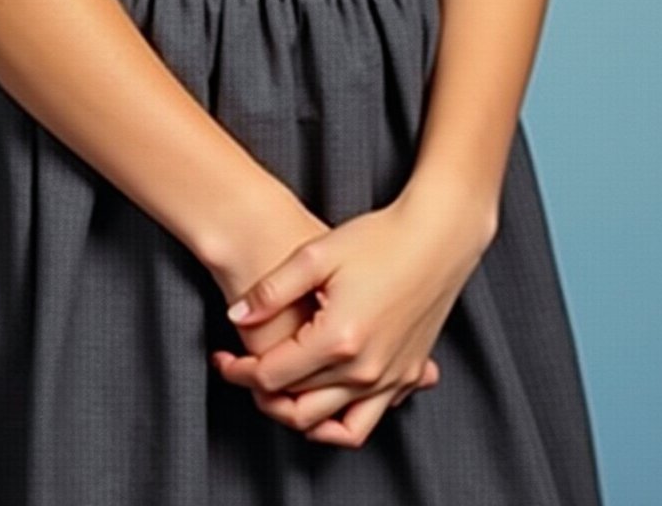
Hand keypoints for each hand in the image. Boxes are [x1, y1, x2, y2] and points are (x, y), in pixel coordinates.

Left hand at [211, 178, 494, 446]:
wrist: (438, 236)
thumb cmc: (379, 238)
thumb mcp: (316, 254)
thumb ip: (272, 289)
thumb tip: (236, 315)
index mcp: (338, 340)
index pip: (272, 377)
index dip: (239, 370)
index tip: (223, 357)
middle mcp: (365, 370)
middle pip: (297, 406)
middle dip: (261, 394)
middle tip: (243, 370)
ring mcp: (390, 378)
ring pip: (332, 425)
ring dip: (299, 415)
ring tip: (280, 391)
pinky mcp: (406, 375)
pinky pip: (367, 419)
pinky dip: (339, 419)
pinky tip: (324, 396)